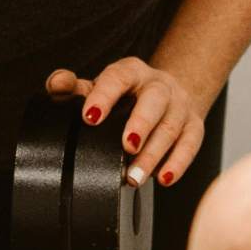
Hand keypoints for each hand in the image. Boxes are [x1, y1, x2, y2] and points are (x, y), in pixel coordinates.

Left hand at [47, 59, 210, 188]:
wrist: (167, 93)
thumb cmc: (126, 95)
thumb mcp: (99, 87)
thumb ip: (73, 86)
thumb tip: (56, 84)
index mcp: (131, 71)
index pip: (118, 78)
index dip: (104, 96)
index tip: (90, 117)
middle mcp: (159, 86)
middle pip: (154, 100)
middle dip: (141, 123)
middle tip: (127, 146)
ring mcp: (179, 106)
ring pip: (171, 128)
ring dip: (154, 154)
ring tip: (135, 176)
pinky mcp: (194, 126)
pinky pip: (191, 144)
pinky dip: (178, 163)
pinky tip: (162, 178)